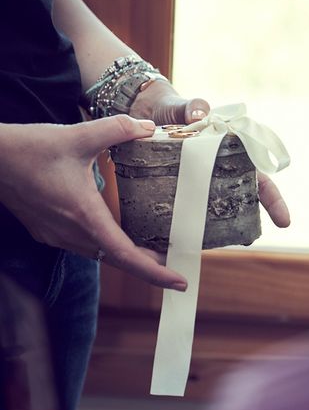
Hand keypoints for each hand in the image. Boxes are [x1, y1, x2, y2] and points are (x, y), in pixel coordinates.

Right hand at [0, 116, 187, 290]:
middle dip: (149, 266)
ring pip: (100, 254)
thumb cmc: (28, 148)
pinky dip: (106, 246)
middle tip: (176, 265)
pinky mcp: (47, 232)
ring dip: (127, 255)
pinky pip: (84, 246)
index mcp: (83, 215)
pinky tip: (116, 233)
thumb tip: (148, 127)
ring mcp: (57, 235)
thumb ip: (116, 129)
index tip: (179, 282)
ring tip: (154, 251)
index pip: (126, 254)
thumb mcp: (76, 135)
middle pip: (117, 259)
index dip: (155, 272)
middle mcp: (71, 233)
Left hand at [130, 81, 290, 226]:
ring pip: (218, 207)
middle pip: (243, 198)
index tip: (284, 222)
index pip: (259, 177)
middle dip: (250, 220)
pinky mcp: (180, 188)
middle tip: (249, 239)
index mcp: (232, 152)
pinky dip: (190, 221)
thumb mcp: (182, 106)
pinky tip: (185, 236)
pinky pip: (189, 207)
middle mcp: (220, 171)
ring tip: (219, 241)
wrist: (144, 112)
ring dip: (222, 226)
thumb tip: (201, 113)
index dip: (273, 199)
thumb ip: (192, 107)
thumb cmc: (172, 109)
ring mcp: (200, 182)